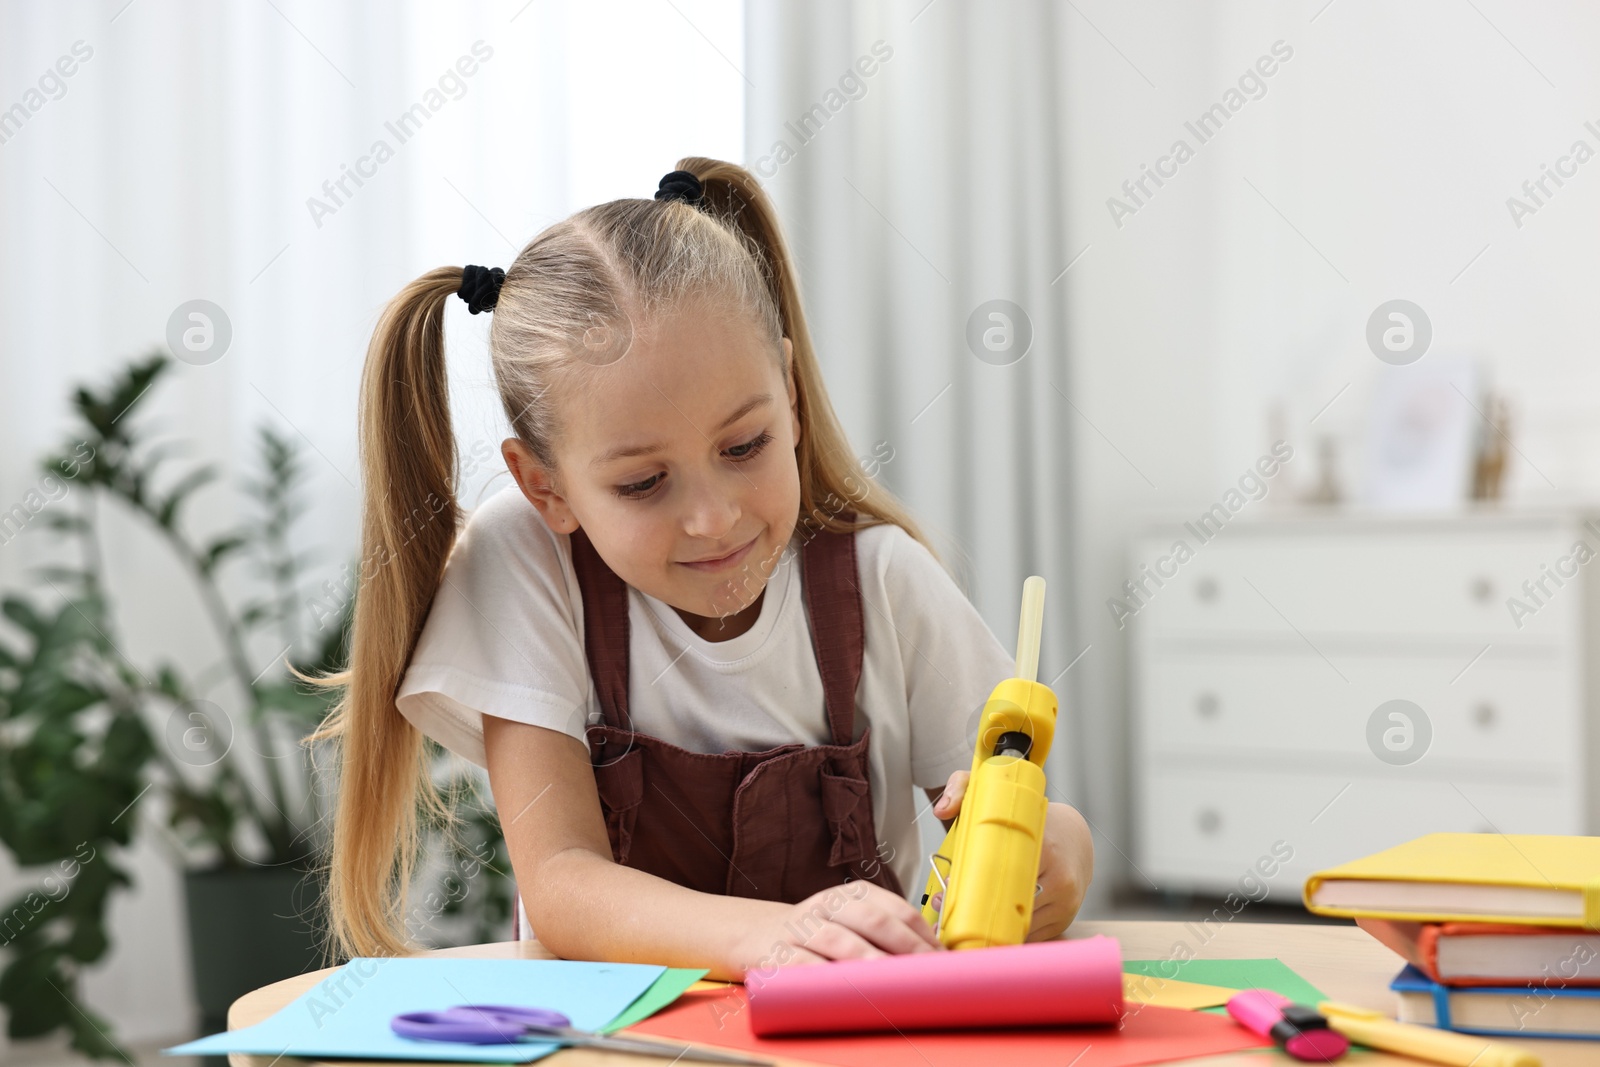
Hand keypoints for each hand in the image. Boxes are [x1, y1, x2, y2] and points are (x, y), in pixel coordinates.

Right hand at [729, 881, 941, 981]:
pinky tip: (848, 991)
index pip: (895, 908)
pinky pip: (807, 966)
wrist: (757, 934)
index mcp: (852, 894)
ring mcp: (802, 928)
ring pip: (842, 942)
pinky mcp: (778, 954)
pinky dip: (829, 979)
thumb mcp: (850, 922)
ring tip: (892, 985)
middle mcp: (828, 905)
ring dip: (871, 964)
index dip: (921, 934)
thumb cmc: (818, 934)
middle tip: (925, 974)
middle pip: (873, 920)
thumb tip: (935, 959)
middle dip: (905, 948)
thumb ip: (885, 933)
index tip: (941, 959)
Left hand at [929, 769, 1093, 939]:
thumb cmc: (1032, 818)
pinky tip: (985, 929)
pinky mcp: (1064, 920)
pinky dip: (1007, 935)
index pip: (1005, 878)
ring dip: (989, 929)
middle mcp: (1061, 881)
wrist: (1075, 835)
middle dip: (974, 914)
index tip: (946, 890)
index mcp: (1047, 851)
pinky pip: (1031, 936)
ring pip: (1019, 928)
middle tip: (943, 908)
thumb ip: (962, 789)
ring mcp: (1066, 904)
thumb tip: (941, 811)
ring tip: (957, 918)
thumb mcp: (996, 793)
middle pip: (1010, 909)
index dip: (971, 889)